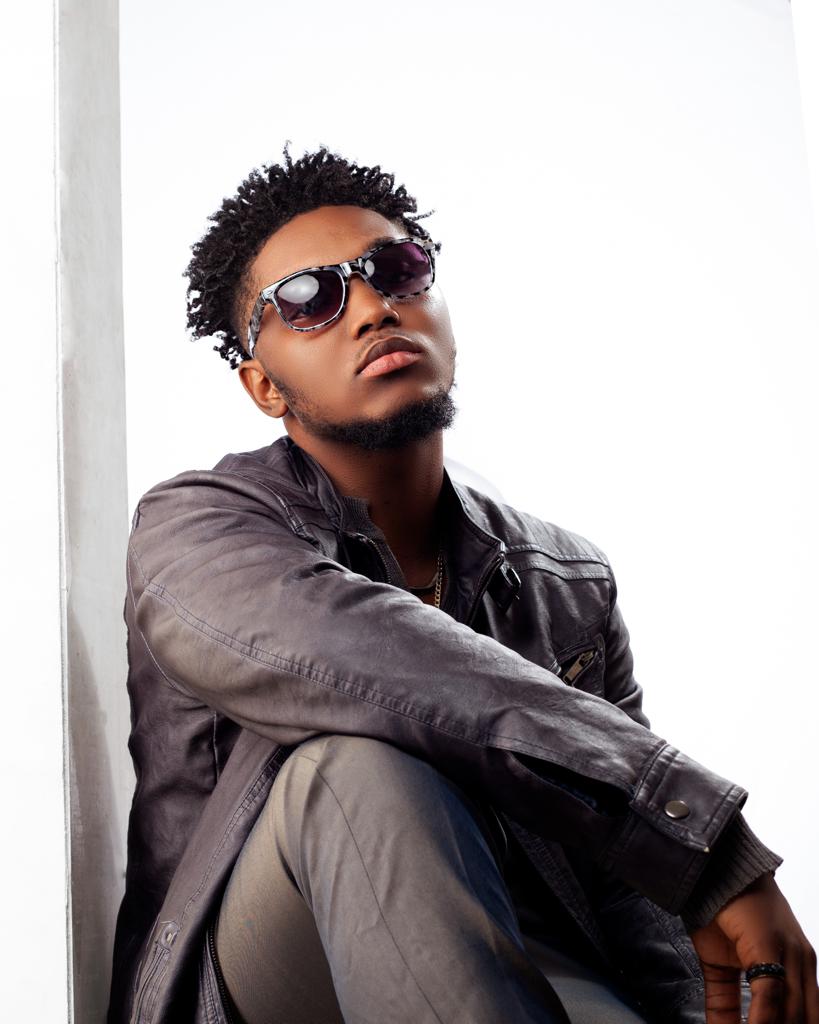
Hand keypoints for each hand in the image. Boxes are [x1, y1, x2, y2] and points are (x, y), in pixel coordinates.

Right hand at [689, 872, 817, 1022]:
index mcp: (799, 967)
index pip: (806, 1019)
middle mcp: (803, 962)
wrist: (713, 869)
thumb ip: (725, 1003)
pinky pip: (771, 997)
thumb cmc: (720, 910)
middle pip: (803, 1022)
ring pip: (791, 1016)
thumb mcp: (722, 966)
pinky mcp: (771, 946)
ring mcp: (791, 954)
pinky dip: (759, 1023)